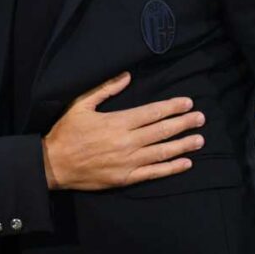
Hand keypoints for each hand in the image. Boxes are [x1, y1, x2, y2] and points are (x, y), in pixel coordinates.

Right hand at [42, 72, 204, 190]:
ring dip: (183, 145)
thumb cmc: (66, 132)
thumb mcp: (80, 104)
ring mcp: (128, 162)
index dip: (171, 107)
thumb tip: (127, 76)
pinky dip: (171, 168)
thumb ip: (104, 89)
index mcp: (117, 122)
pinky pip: (153, 173)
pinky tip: (185, 162)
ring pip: (162, 152)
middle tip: (201, 118)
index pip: (152, 112)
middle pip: (161, 131)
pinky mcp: (125, 178)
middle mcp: (127, 142)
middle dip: (183, 123)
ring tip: (200, 139)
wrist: (53, 164)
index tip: (187, 103)